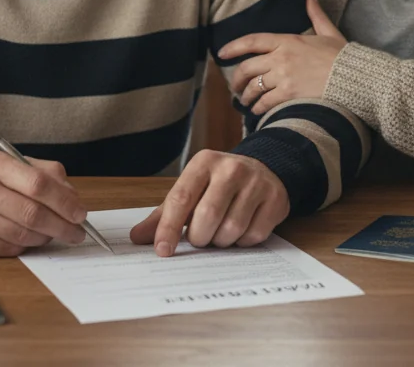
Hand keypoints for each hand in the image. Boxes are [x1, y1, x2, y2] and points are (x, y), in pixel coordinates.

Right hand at [0, 151, 87, 255]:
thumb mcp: (7, 164)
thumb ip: (43, 173)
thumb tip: (73, 198)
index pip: (38, 184)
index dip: (64, 201)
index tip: (80, 213)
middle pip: (32, 214)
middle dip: (62, 226)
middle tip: (77, 232)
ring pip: (22, 235)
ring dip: (45, 237)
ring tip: (54, 234)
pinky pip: (8, 249)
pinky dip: (25, 247)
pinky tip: (30, 240)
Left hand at [129, 149, 289, 255]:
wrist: (264, 169)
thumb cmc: (219, 185)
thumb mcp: (191, 190)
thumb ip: (164, 214)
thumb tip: (137, 237)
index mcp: (204, 163)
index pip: (181, 198)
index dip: (170, 228)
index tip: (163, 250)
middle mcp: (231, 168)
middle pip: (207, 217)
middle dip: (199, 238)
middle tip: (200, 238)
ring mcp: (256, 183)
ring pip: (231, 230)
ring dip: (221, 241)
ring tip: (220, 232)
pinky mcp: (275, 199)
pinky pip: (254, 236)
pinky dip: (242, 242)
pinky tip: (241, 230)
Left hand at [218, 0, 346, 115]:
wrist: (355, 77)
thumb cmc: (343, 56)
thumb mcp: (329, 32)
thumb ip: (316, 14)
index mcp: (288, 40)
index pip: (253, 41)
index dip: (234, 47)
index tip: (222, 54)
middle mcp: (281, 57)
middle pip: (247, 67)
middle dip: (237, 79)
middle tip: (235, 88)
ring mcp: (283, 76)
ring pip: (254, 87)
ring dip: (247, 97)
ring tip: (246, 102)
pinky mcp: (289, 93)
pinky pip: (265, 102)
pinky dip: (259, 109)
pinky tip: (259, 111)